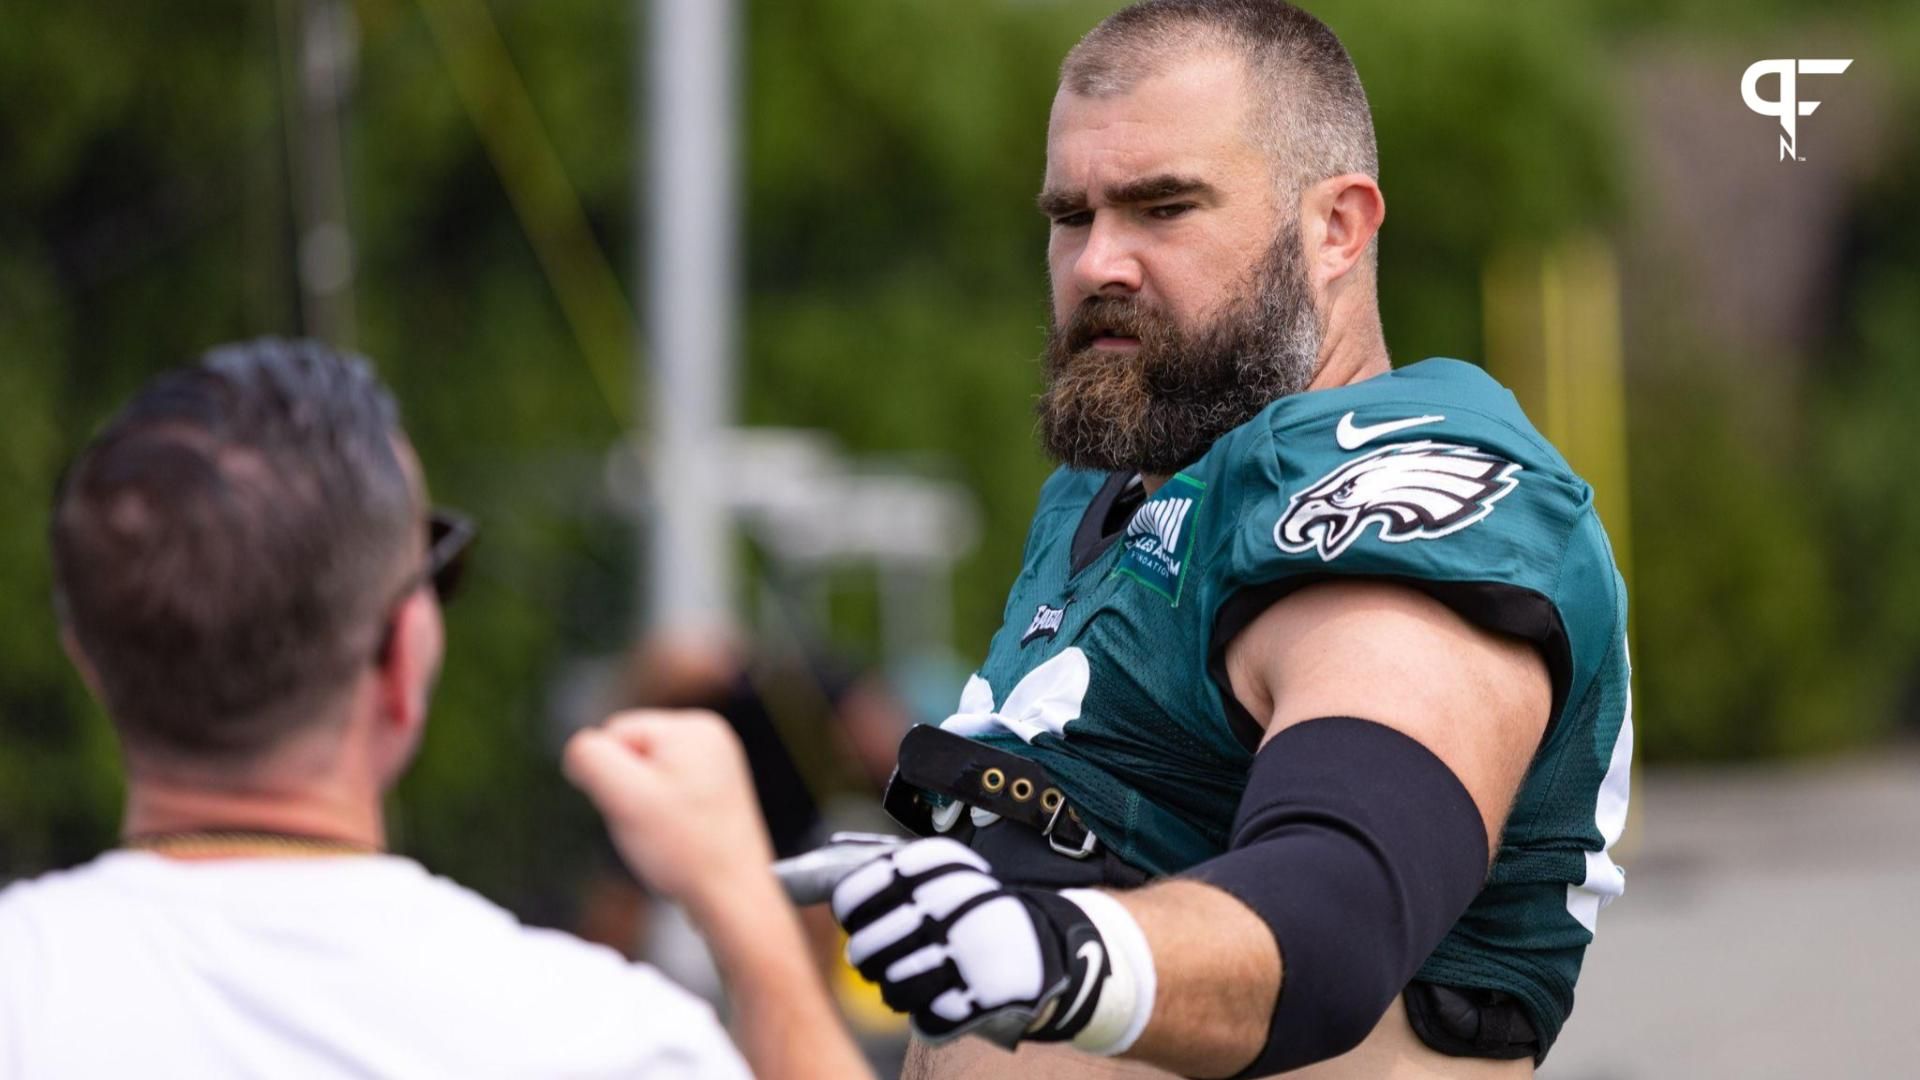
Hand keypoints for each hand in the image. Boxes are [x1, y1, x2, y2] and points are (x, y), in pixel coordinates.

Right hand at [563, 709, 772, 909]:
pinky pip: (666, 790)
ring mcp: (717, 762)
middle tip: (654, 824)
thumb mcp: (624, 797)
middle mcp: (711, 735)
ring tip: (668, 832)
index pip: (615, 732)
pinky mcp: (717, 789)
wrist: (733, 897)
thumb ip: (591, 758)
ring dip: (642, 803)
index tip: (640, 809)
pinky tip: (678, 835)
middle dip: (628, 788)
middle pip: (631, 750)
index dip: (610, 776)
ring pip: (645, 773)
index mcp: (693, 726)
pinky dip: (661, 813)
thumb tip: (580, 748)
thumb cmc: (682, 847)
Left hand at [830, 838, 1111, 1046]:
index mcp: (938, 865)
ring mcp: (968, 951)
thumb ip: (888, 879)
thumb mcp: (941, 878)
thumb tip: (818, 892)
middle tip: (877, 961)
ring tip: (911, 983)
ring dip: (896, 993)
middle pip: (864, 952)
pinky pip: (926, 1022)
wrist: (1046, 949)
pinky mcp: (984, 996)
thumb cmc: (973, 914)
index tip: (857, 920)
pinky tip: (944, 1001)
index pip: (855, 895)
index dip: (851, 914)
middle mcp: (951, 904)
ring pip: (890, 992)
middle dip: (868, 961)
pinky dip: (931, 1018)